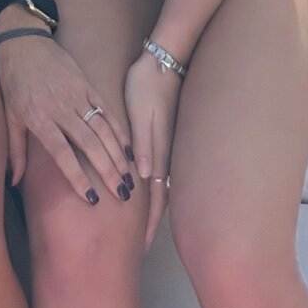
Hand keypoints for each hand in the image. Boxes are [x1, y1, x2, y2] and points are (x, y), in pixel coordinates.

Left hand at [0, 31, 131, 203]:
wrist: (22, 39)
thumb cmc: (12, 79)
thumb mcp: (9, 114)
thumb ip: (15, 150)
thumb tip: (13, 181)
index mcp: (39, 117)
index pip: (62, 153)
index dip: (78, 176)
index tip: (92, 199)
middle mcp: (60, 107)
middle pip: (89, 144)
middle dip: (108, 171)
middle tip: (122, 195)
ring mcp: (76, 94)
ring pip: (102, 128)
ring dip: (118, 155)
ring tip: (129, 179)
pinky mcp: (86, 83)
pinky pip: (106, 110)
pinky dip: (119, 131)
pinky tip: (128, 150)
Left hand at [124, 48, 182, 248]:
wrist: (164, 61)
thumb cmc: (146, 85)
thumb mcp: (139, 113)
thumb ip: (142, 145)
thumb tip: (144, 178)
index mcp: (158, 151)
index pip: (155, 198)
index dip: (148, 223)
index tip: (141, 247)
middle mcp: (166, 153)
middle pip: (161, 197)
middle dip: (152, 222)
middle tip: (142, 246)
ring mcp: (168, 145)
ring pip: (162, 185)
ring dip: (154, 207)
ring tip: (146, 227)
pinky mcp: (166, 135)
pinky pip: (162, 169)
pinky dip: (157, 187)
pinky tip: (151, 191)